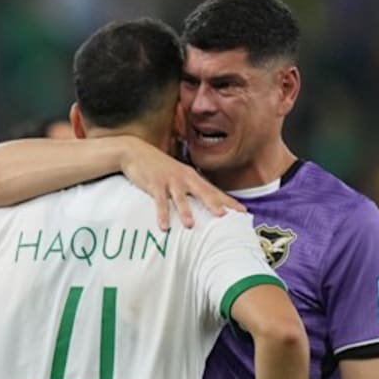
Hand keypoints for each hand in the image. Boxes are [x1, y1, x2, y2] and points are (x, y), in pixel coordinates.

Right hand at [119, 140, 243, 230]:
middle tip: (225, 217)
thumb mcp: (177, 175)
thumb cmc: (158, 167)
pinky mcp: (154, 184)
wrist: (136, 152)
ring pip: (180, 198)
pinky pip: (159, 201)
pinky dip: (162, 214)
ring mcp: (169, 180)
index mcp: (192, 177)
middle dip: (214, 204)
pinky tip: (164, 226)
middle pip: (203, 192)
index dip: (229, 201)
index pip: (214, 190)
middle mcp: (184, 178)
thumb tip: (201, 203)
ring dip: (185, 211)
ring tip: (190, 225)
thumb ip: (189, 187)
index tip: (243, 212)